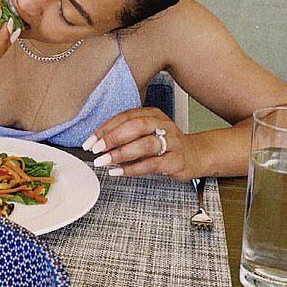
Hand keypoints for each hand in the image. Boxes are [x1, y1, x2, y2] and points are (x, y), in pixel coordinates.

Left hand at [82, 107, 196, 180]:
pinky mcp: (176, 160)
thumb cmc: (166, 144)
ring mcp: (171, 142)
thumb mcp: (147, 133)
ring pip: (144, 145)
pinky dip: (133, 169)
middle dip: (112, 138)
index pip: (126, 116)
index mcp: (153, 114)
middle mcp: (163, 124)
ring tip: (104, 161)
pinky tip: (119, 172)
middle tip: (96, 149)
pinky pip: (152, 164)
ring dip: (121, 153)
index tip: (91, 140)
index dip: (106, 128)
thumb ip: (127, 135)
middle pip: (135, 126)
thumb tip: (98, 142)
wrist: (195, 155)